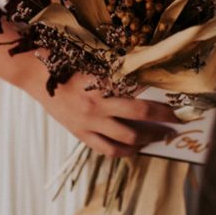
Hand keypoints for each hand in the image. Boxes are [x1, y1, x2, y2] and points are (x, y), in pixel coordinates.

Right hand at [42, 72, 178, 157]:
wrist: (37, 75)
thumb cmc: (68, 63)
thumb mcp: (95, 64)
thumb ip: (118, 74)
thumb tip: (146, 80)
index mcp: (103, 84)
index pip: (141, 99)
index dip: (162, 106)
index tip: (177, 108)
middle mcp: (98, 106)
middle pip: (138, 118)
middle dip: (160, 123)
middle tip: (174, 126)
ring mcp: (88, 123)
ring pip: (125, 139)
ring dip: (145, 140)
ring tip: (158, 139)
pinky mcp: (80, 134)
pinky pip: (106, 149)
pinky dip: (123, 151)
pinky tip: (134, 149)